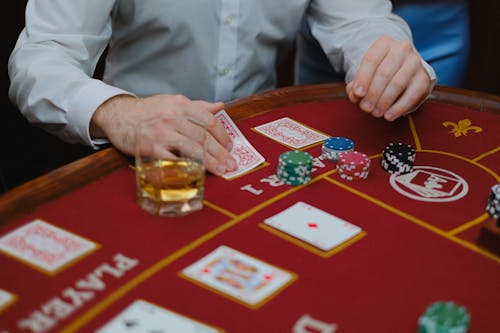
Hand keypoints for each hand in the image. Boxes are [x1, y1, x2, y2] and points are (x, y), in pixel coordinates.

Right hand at [90, 94, 236, 175]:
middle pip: (203, 137)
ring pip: (192, 149)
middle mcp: (172, 117)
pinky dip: (186, 167)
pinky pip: (172, 160)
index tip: (230, 147)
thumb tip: (219, 107)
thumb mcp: (173, 102)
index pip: (208, 120)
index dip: (222, 135)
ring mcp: (161, 133)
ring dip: (209, 162)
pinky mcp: (150, 147)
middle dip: (220, 153)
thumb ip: (197, 106)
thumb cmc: (148, 110)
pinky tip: (197, 174)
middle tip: (231, 164)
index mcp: (181, 105)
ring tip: (221, 171)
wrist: (118, 114)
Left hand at [346, 35, 432, 120]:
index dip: (363, 79)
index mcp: (384, 43)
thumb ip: (357, 85)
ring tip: (375, 113)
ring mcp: (415, 62)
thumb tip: (355, 96)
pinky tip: (389, 116)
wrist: (404, 68)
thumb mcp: (366, 74)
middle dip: (373, 93)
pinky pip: (412, 94)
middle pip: (384, 72)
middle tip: (365, 108)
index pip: (371, 60)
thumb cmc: (379, 72)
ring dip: (384, 101)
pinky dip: (399, 107)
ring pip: (398, 83)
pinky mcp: (424, 77)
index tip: (357, 95)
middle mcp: (402, 49)